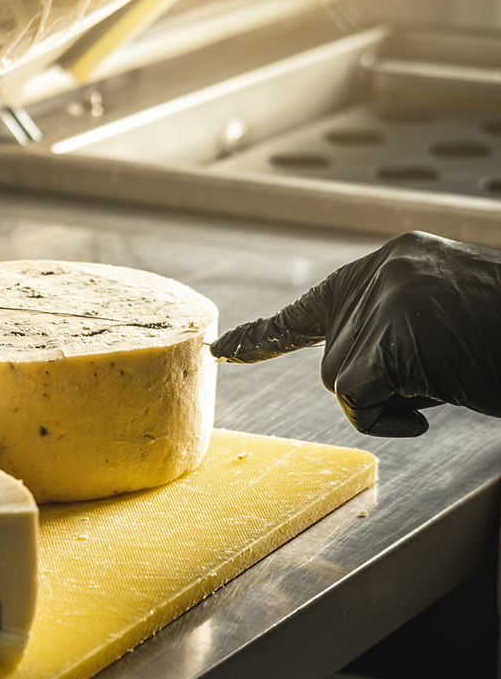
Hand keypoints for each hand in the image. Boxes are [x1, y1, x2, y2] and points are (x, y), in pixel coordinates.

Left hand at [211, 231, 500, 436]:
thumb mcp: (447, 319)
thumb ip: (393, 328)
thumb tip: (347, 373)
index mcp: (396, 260)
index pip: (315, 304)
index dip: (267, 333)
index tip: (225, 349)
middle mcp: (386, 269)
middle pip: (332, 359)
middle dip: (380, 383)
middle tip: (448, 369)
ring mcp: (390, 299)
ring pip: (340, 382)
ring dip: (392, 400)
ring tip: (454, 375)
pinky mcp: (394, 336)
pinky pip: (355, 400)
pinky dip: (390, 418)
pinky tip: (439, 405)